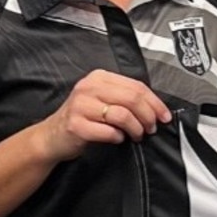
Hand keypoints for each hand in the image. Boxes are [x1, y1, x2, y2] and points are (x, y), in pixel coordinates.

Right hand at [35, 69, 171, 161]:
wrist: (52, 136)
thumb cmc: (82, 119)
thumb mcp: (102, 100)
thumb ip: (125, 99)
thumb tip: (156, 108)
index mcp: (99, 78)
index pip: (136, 86)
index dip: (155, 102)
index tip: (164, 116)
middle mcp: (88, 87)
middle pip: (132, 98)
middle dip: (148, 116)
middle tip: (151, 128)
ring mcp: (80, 106)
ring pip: (123, 115)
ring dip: (136, 128)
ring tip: (136, 135)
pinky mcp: (76, 125)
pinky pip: (108, 132)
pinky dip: (118, 137)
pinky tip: (118, 138)